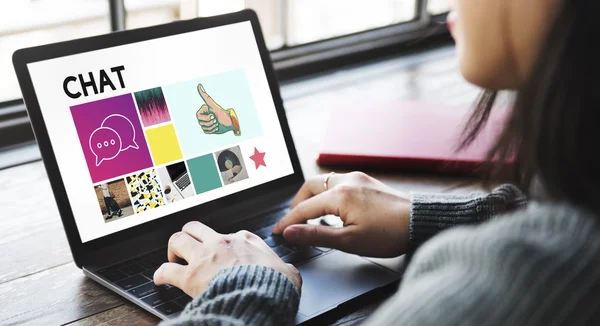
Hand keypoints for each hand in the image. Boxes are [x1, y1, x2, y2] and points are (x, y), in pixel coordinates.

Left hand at [154, 221, 301, 297]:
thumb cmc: (274, 285)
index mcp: (245, 240)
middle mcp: (222, 243)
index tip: (223, 252)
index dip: (224, 243)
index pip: (230, 234)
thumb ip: (285, 268)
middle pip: (196, 228)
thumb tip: (290, 273)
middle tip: (189, 248)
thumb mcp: (288, 273)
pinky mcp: (190, 276)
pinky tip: (160, 279)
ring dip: (173, 249)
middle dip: (189, 235)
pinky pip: (166, 270)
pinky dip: (161, 274)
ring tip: (173, 258)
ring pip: (178, 239)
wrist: (261, 296)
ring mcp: (204, 257)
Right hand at [196, 84, 237, 134]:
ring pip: (203, 128)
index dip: (206, 118)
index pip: (198, 116)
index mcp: (204, 110)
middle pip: (201, 123)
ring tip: (218, 123)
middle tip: (216, 120)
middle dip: (210, 123)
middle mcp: (204, 116)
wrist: (230, 123)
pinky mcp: (208, 129)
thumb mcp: (214, 106)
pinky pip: (206, 132)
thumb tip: (199, 85)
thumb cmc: (223, 114)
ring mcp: (205, 122)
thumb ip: (206, 97)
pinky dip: (212, 130)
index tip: (213, 115)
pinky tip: (217, 127)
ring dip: (212, 127)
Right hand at [272, 172, 410, 257]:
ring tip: (309, 216)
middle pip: (309, 187)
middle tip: (292, 221)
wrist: (420, 222)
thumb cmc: (389, 234)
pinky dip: (326, 193)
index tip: (277, 232)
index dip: (288, 221)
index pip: (303, 208)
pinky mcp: (366, 181)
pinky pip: (337, 182)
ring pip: (323, 181)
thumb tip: (290, 232)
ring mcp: (357, 178)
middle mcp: (346, 180)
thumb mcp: (349, 241)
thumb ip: (316, 235)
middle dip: (297, 203)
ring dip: (312, 197)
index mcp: (339, 195)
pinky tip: (331, 208)